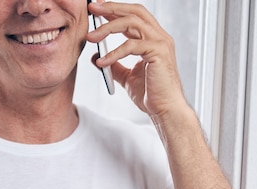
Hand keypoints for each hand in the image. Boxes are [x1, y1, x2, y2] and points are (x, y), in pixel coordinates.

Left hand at [86, 1, 187, 119]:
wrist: (165, 109)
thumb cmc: (151, 94)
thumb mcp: (127, 77)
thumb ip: (114, 65)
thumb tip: (95, 57)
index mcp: (153, 39)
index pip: (133, 15)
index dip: (115, 9)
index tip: (96, 7)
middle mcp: (159, 37)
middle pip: (134, 12)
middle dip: (111, 7)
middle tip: (92, 7)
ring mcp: (161, 43)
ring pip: (132, 23)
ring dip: (108, 28)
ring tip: (91, 37)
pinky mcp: (158, 53)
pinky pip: (131, 46)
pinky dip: (114, 53)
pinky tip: (102, 62)